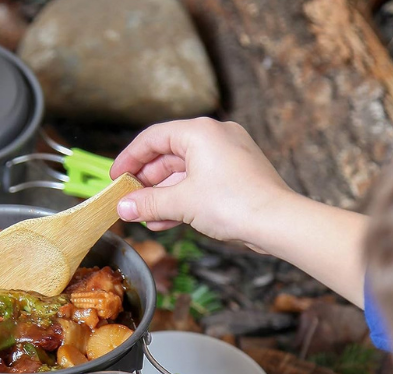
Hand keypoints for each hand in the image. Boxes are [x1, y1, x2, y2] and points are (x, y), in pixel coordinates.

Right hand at [111, 119, 369, 306]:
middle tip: (129, 200)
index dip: (130, 158)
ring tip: (145, 216)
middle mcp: (215, 137)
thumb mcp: (181, 204)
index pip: (153, 138)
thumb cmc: (234, 203)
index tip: (116, 177)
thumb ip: (147, 204)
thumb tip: (123, 207)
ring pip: (185, 172)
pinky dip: (182, 198)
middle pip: (169, 155)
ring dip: (163, 195)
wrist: (277, 222)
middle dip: (147, 181)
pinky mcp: (238, 175)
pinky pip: (201, 182)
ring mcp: (229, 156)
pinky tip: (166, 220)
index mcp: (199, 132)